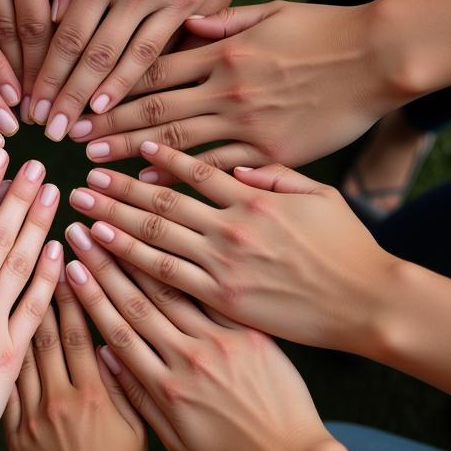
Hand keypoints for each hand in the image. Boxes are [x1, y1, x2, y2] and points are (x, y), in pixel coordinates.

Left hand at [4, 281, 146, 450]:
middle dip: (41, 292)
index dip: (73, 295)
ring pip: (20, 355)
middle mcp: (61, 399)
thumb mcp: (138, 424)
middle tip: (32, 259)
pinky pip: (3, 389)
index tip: (68, 264)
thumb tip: (110, 340)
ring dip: (15, 317)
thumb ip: (124, 382)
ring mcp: (33, 416)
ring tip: (6, 282)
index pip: (80, 331)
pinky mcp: (14, 434)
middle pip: (46, 334)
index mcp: (95, 394)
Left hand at [28, 0, 239, 140]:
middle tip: (49, 131)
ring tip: (83, 129)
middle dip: (68, 98)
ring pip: (128, 60)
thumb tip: (47, 18)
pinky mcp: (193, 0)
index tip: (31, 105)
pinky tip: (121, 100)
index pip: (64, 36)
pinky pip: (162, 47)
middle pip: (92, 57)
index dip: (46, 75)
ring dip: (102, 99)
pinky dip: (138, 77)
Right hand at [59, 239, 330, 450]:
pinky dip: (194, 262)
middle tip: (83, 229)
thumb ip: (138, 398)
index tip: (71, 266)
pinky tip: (178, 235)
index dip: (90, 295)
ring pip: (172, 288)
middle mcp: (189, 358)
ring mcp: (221, 342)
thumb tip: (106, 356)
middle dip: (105, 262)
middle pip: (137, 301)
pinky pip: (215, 292)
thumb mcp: (176, 441)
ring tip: (120, 221)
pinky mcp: (251, 333)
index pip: (117, 330)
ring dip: (141, 253)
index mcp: (165, 387)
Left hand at [68, 143, 393, 355]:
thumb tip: (236, 165)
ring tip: (80, 211)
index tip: (130, 147)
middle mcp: (231, 227)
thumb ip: (276, 174)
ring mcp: (223, 266)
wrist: (369, 303)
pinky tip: (104, 254)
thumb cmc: (349, 248)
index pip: (194, 169)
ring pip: (153, 239)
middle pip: (161, 203)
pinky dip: (130, 265)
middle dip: (118, 189)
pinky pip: (165, 281)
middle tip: (82, 178)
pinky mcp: (221, 302)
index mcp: (253, 197)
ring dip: (112, 223)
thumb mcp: (320, 195)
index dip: (157, 157)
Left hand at [76, 0, 401, 173]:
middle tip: (68, 142)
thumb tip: (191, 24)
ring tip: (93, 172)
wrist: (382, 58)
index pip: (152, 69)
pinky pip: (220, 171)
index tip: (80, 100)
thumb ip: (227, 21)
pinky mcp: (275, 155)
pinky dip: (184, 180)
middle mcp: (227, 88)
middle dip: (106, 127)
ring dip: (130, 158)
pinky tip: (152, 190)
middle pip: (152, 109)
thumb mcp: (273, 12)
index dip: (112, 86)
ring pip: (176, 144)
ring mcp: (249, 125)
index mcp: (223, 52)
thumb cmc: (328, 30)